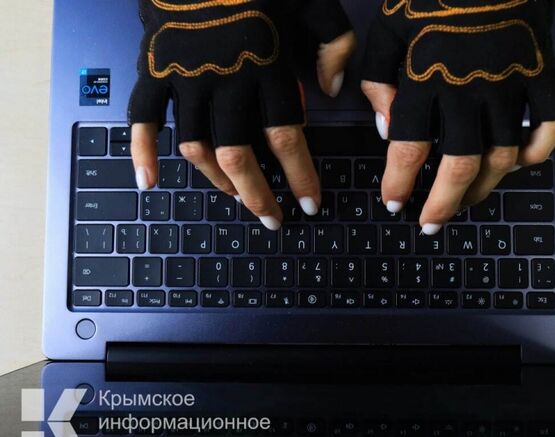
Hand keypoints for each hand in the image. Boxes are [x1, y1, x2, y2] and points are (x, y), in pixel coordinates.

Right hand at [129, 0, 355, 229]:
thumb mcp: (314, 2)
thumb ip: (334, 46)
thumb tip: (330, 92)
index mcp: (268, 66)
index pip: (287, 137)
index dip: (300, 175)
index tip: (309, 203)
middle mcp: (227, 79)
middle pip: (240, 153)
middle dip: (258, 194)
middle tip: (272, 218)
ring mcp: (186, 77)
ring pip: (198, 145)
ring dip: (217, 179)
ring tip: (234, 197)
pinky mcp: (154, 69)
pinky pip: (143, 117)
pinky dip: (141, 151)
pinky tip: (148, 182)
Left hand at [361, 0, 554, 233]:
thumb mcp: (387, 27)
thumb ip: (377, 78)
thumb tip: (384, 129)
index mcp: (426, 77)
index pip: (408, 147)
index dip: (399, 182)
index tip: (394, 202)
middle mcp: (470, 88)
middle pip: (459, 165)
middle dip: (442, 203)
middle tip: (431, 223)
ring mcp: (511, 83)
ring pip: (503, 156)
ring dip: (482, 187)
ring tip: (465, 201)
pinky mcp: (542, 73)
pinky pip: (551, 124)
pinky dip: (539, 150)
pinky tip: (519, 163)